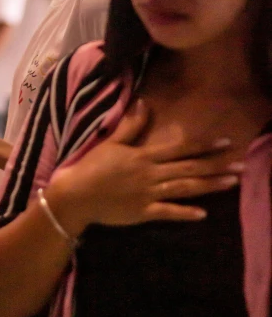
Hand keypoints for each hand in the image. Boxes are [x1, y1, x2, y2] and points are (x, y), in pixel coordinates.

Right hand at [48, 100, 241, 233]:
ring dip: (209, 185)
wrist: (76, 194)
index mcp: (144, 156)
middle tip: (241, 163)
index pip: (180, 148)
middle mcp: (151, 173)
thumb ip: (131, 125)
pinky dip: (185, 213)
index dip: (203, 144)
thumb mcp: (111, 143)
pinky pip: (167, 212)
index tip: (225, 141)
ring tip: (232, 182)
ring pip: (184, 188)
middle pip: (189, 168)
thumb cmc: (92, 166)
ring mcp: (148, 194)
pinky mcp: (143, 213)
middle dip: (216, 165)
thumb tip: (144, 102)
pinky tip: (204, 214)